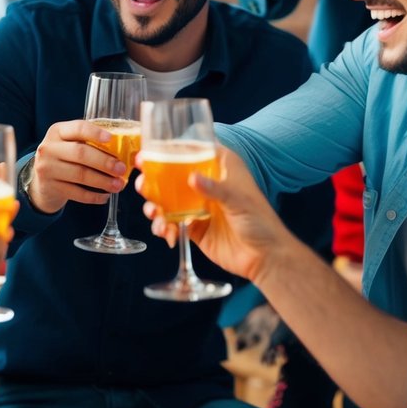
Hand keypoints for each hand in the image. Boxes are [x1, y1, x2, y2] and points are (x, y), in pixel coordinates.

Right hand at [28, 120, 126, 213]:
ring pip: (80, 174)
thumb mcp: (70, 144)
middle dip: (104, 161)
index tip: (111, 139)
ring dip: (103, 181)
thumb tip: (124, 147)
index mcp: (58, 131)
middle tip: (121, 169)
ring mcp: (47, 168)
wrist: (41, 182)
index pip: (78, 128)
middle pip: (80, 153)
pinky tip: (105, 196)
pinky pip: (77, 193)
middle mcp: (49, 148)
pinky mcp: (50, 187)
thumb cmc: (64, 159)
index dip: (95, 133)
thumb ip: (89, 142)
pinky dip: (94, 196)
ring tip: (118, 185)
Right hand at [138, 150, 288, 282]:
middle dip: (154, 180)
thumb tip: (191, 178)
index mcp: (221, 168)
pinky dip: (164, 228)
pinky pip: (172, 224)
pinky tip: (165, 233)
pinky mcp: (194, 228)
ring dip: (155, 206)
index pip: (193, 150)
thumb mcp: (239, 201)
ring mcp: (199, 206)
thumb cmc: (260, 222)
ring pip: (168, 200)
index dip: (170, 149)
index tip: (149, 152)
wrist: (265, 258)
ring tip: (153, 214)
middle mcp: (208, 184)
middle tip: (142, 185)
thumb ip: (215, 189)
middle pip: (173, 176)